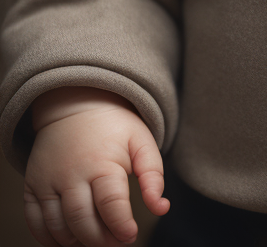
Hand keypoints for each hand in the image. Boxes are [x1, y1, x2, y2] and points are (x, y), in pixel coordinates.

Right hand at [24, 87, 169, 246]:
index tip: (130, 235)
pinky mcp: (32, 185)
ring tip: (95, 237)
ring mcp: (48, 181)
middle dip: (101, 240)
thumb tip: (162, 208)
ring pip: (58, 227)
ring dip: (76, 242)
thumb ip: (154, 175)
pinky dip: (49, 238)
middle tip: (115, 240)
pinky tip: (68, 238)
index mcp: (102, 163)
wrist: (77, 104)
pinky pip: (34, 222)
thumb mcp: (141, 142)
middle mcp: (71, 174)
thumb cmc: (114, 128)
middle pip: (82, 221)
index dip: (121, 227)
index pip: (110, 205)